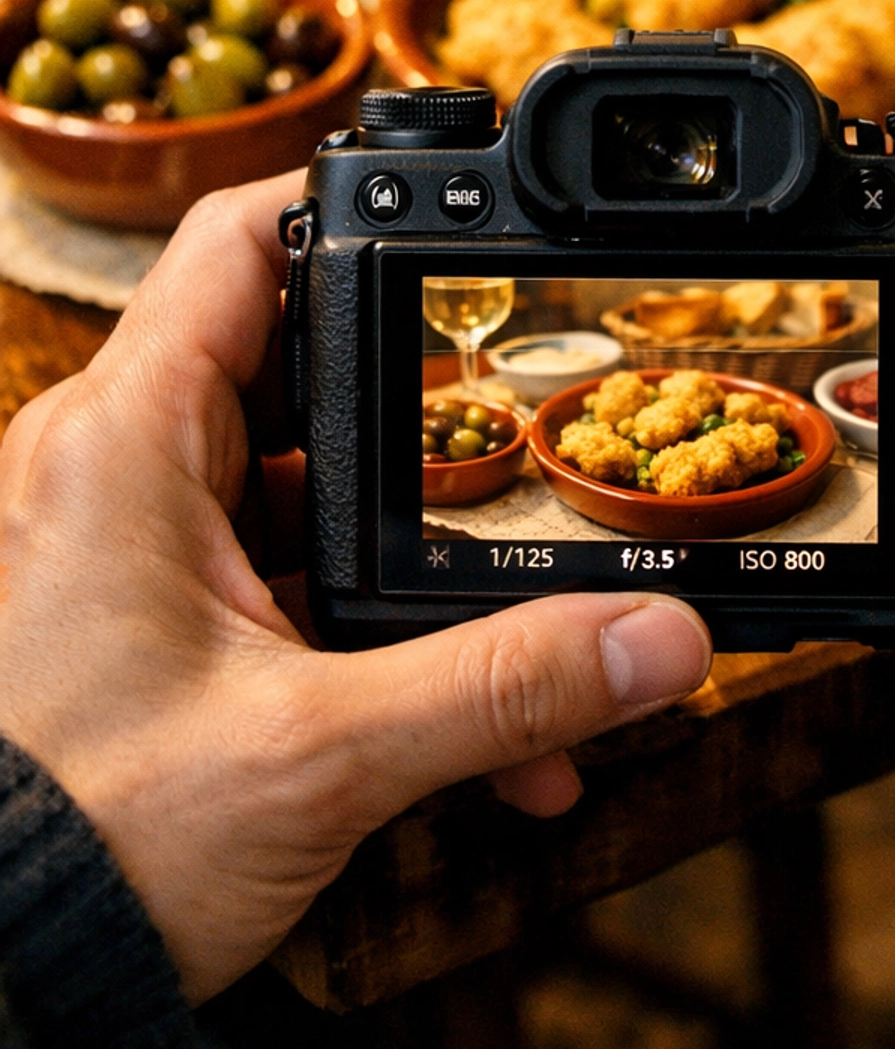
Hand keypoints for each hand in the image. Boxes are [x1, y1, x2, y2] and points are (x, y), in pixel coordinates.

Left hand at [0, 175, 711, 1002]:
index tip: (454, 218)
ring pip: (305, 496)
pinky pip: (281, 583)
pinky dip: (371, 634)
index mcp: (126, 440)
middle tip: (521, 456)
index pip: (241, 243)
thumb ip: (502, 687)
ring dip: (414, 568)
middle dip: (429, 430)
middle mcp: (117, 470)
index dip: (350, 202)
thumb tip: (658, 637)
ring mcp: (131, 547)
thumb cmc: (82, 847)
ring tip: (523, 641)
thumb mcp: (322, 756)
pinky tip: (471, 731)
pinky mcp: (149, 622)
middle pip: (302, 369)